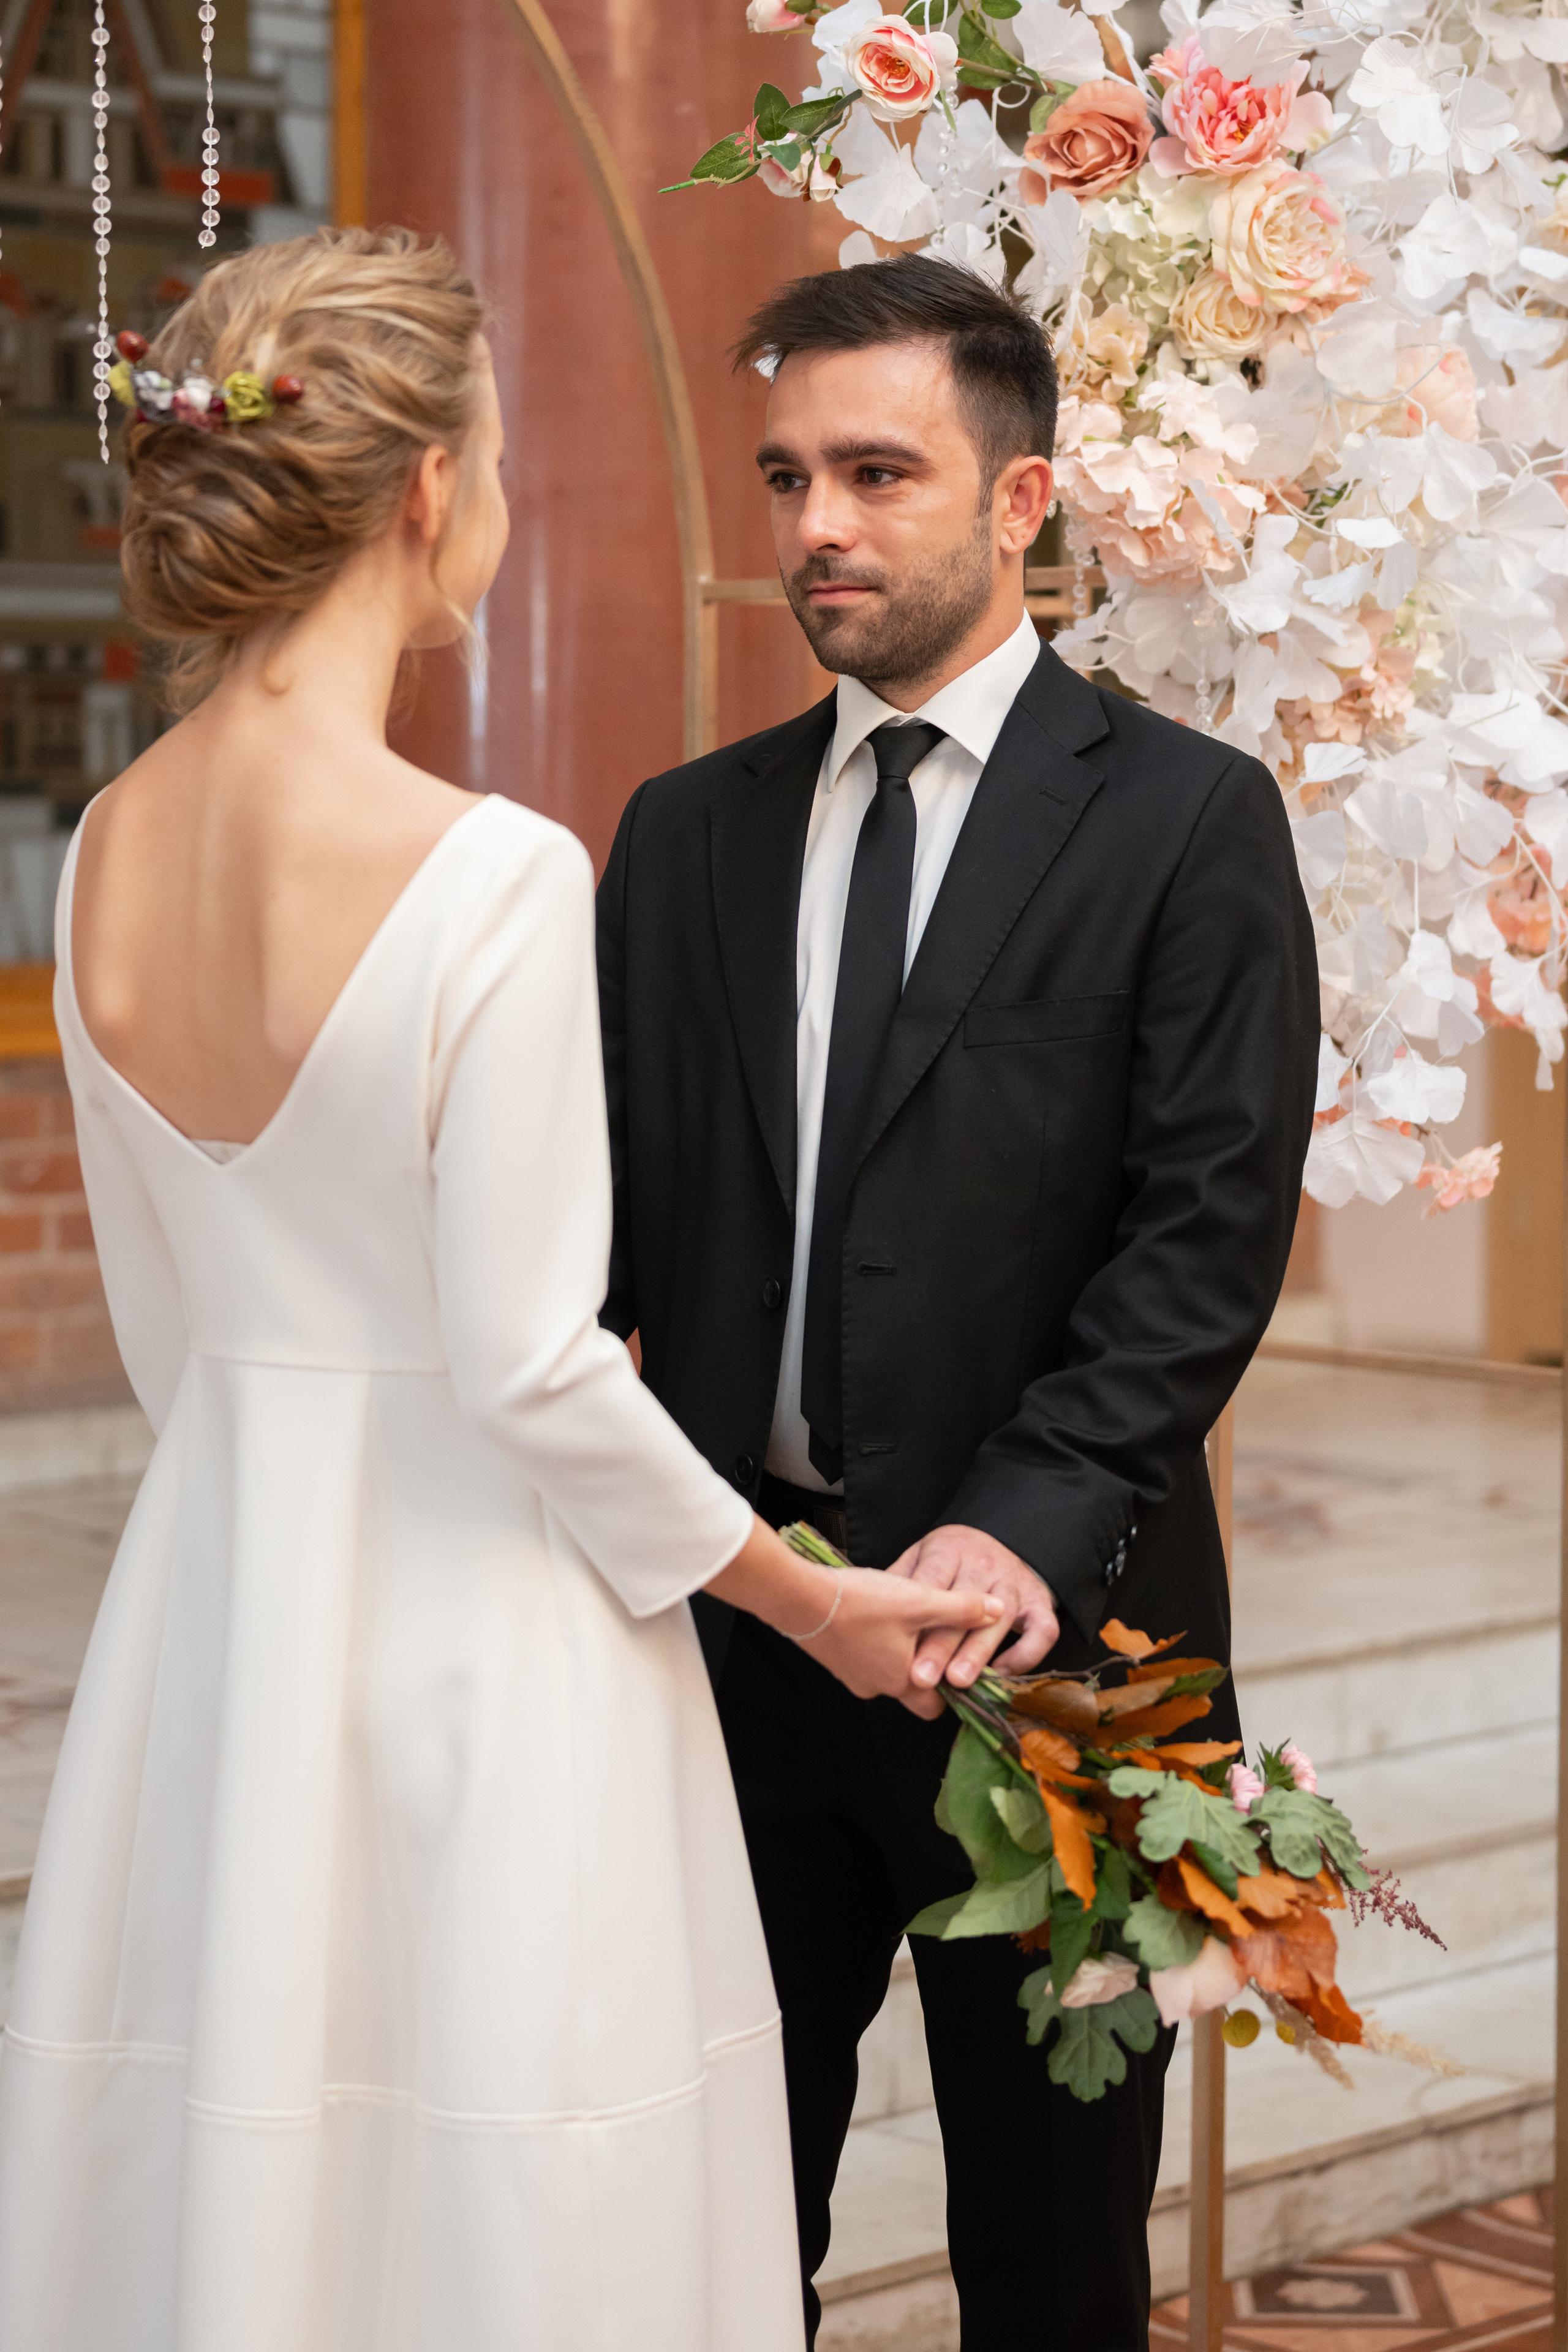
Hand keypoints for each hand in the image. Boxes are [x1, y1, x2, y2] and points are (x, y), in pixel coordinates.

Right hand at [704, 1518, 997, 1719]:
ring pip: (886, 1672)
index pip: (936, 1706)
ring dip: (898, 1652)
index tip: (959, 1660)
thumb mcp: (919, 1601)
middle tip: (934, 1637)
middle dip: (925, 1667)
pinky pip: (864, 1659)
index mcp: (903, 1682)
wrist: (799, 1599)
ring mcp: (851, 1676)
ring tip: (905, 1619)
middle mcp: (876, 1687)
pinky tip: (875, 1615)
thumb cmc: (862, 1603)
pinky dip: (874, 1643)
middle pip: (912, 1689)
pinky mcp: (834, 1660)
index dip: (951, 1686)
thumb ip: (961, 1608)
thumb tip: (997, 1610)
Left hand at [886, 1524, 1058, 1692]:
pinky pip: (1043, 1630)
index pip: (933, 1583)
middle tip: (923, 1677)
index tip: (903, 1650)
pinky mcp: (1041, 1601)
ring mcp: (1015, 1582)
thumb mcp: (921, 1555)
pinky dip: (1026, 1654)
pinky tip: (1001, 1675)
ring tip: (959, 1681)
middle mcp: (986, 1563)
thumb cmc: (951, 1557)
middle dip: (944, 1644)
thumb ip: (901, 1580)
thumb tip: (869, 1608)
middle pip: (965, 1604)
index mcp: (950, 1549)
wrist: (1003, 1538)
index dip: (920, 1619)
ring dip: (979, 1652)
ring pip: (1002, 1617)